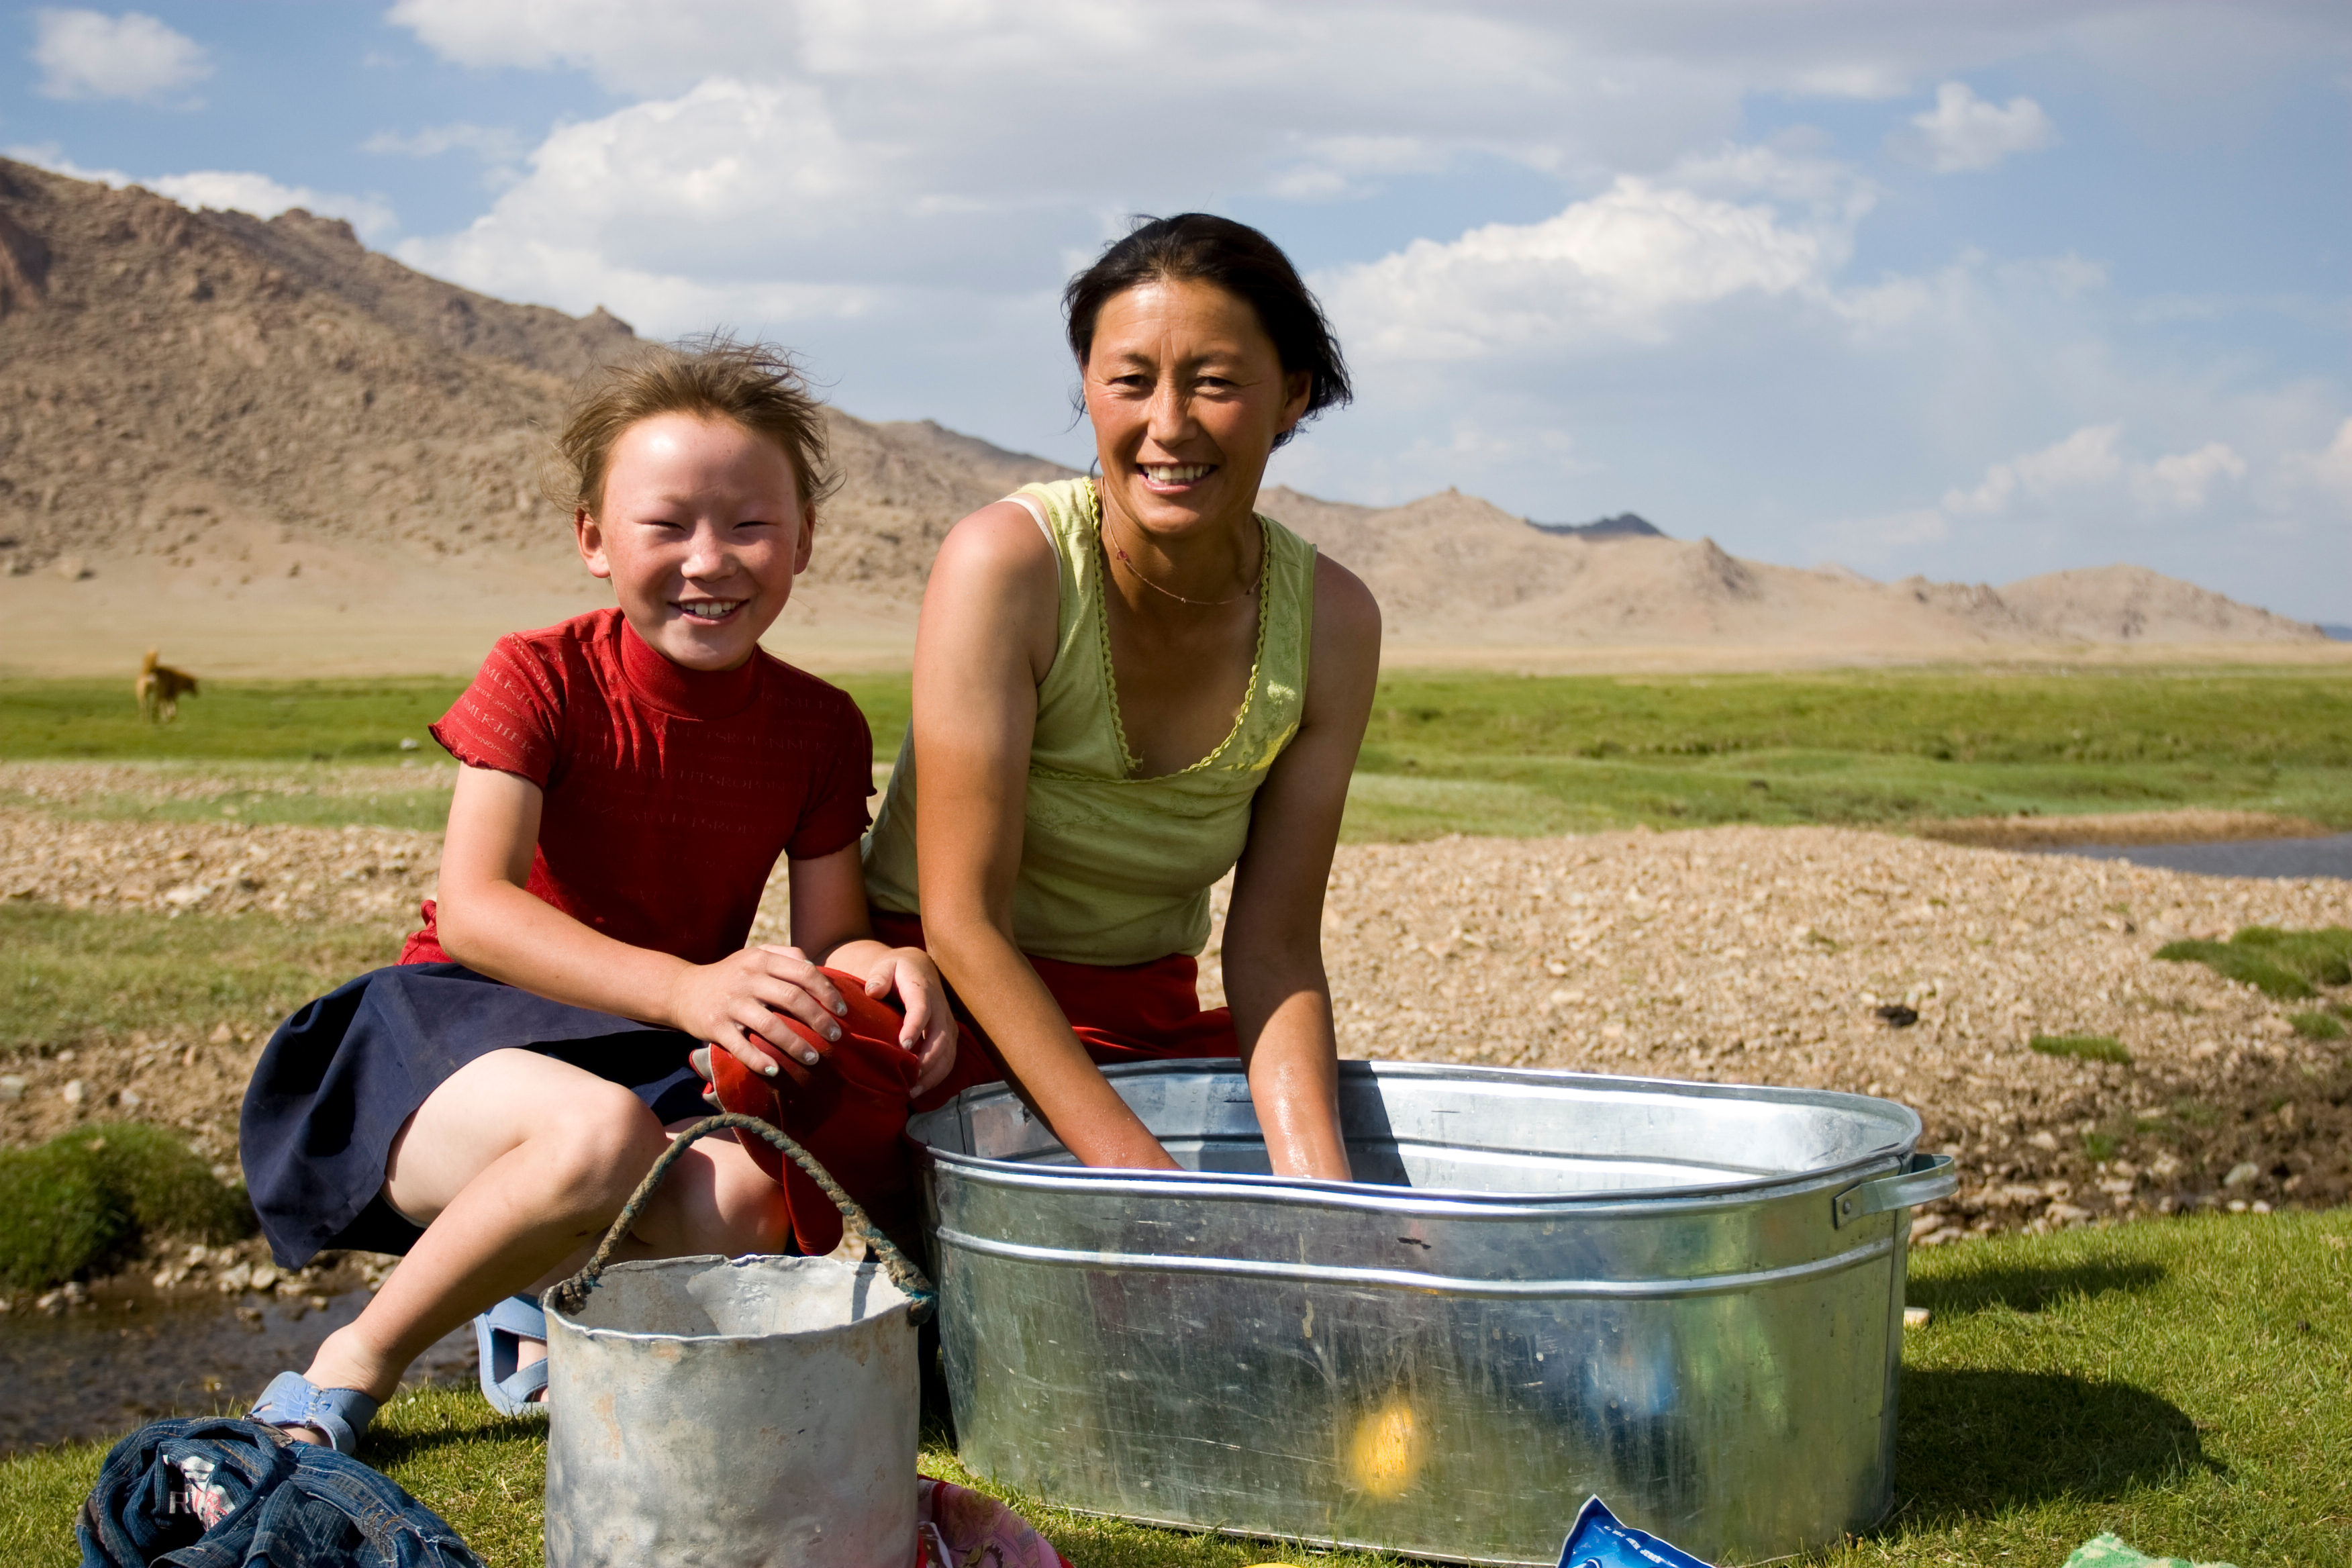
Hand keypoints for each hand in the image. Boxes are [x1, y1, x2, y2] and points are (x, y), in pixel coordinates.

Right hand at [667, 945, 848, 1078]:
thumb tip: (821, 971)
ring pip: (770, 1025)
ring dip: (795, 1044)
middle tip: (835, 1037)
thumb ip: (787, 957)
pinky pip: (741, 1046)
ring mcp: (730, 1003)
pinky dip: (759, 1060)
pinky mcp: (715, 1026)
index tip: (843, 1010)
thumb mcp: (755, 956)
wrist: (682, 990)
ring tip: (814, 1058)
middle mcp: (747, 979)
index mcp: (761, 960)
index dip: (827, 992)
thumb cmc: (731, 975)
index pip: (803, 973)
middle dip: (819, 1020)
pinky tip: (775, 1069)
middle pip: (792, 998)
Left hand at [863, 947, 958, 1096]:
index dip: (914, 1028)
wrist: (918, 967)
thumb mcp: (885, 966)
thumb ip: (878, 977)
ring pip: (948, 1053)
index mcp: (923, 990)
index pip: (922, 1010)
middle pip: (941, 1038)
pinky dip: (937, 1076)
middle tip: (908, 1081)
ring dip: (933, 1074)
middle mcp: (941, 1008)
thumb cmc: (896, 969)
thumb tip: (873, 991)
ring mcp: (948, 1023)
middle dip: (927, 1062)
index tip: (902, 1046)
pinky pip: (949, 1059)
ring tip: (912, 1091)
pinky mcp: (949, 1035)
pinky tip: (920, 1088)